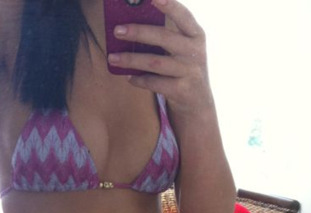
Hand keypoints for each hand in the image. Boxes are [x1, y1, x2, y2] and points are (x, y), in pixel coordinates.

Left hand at [108, 0, 212, 115]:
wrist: (198, 104)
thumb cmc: (182, 70)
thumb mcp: (182, 50)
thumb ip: (166, 36)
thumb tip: (131, 24)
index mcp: (196, 35)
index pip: (183, 15)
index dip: (169, 4)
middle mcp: (195, 52)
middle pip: (163, 37)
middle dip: (138, 32)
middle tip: (117, 31)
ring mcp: (190, 72)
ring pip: (155, 62)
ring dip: (131, 59)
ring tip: (112, 58)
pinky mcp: (182, 91)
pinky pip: (155, 83)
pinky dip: (139, 80)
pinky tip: (128, 77)